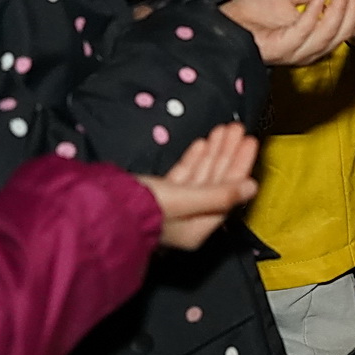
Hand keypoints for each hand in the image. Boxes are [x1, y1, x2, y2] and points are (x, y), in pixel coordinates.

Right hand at [138, 123, 259, 248]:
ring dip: (213, 152)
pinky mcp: (158, 195)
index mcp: (199, 227)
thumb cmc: (145, 208)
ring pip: (201, 176)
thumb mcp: (185, 200)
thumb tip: (252, 187)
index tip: (250, 140)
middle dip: (227, 153)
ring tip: (224, 128)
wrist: (102, 210)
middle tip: (238, 128)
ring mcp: (174, 207)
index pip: (229, 192)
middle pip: (216, 182)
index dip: (240, 165)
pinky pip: (183, 176)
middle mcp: (189, 219)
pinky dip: (193, 159)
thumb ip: (220, 195)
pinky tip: (202, 143)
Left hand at [219, 0, 354, 65]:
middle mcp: (311, 49)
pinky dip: (316, 13)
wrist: (226, 20)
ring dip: (341, 8)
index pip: (347, 24)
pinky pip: (307, 31)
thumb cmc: (252, 11)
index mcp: (315, 37)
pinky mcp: (285, 48)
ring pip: (331, 34)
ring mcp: (299, 51)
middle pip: (345, 31)